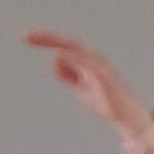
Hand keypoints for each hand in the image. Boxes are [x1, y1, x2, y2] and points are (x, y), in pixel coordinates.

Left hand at [24, 30, 150, 138]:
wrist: (127, 117)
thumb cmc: (107, 103)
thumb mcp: (82, 88)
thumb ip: (68, 75)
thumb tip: (55, 61)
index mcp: (87, 60)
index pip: (64, 46)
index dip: (47, 40)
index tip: (27, 38)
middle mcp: (93, 58)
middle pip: (67, 42)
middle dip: (47, 37)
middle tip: (26, 36)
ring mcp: (99, 66)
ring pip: (74, 48)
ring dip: (55, 42)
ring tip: (35, 38)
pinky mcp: (104, 77)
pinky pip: (85, 63)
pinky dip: (71, 57)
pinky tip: (58, 54)